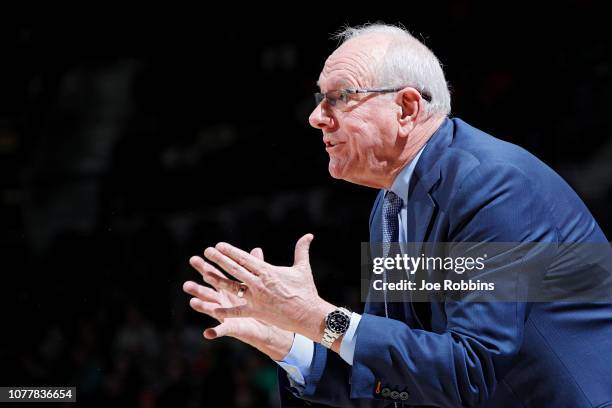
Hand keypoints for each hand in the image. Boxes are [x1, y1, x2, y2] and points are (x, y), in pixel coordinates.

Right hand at [184, 247, 293, 360]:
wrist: (266, 324)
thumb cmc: (258, 302)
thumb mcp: (255, 283)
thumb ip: (253, 266)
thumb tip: (257, 249)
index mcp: (228, 288)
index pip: (214, 276)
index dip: (204, 268)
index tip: (194, 259)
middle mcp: (223, 301)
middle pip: (207, 292)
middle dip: (196, 288)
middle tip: (185, 284)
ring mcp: (226, 314)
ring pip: (211, 310)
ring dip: (202, 307)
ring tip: (192, 303)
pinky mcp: (232, 327)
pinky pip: (223, 330)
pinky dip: (215, 332)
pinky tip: (207, 333)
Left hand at [200, 234, 335, 341]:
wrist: (309, 314)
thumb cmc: (306, 290)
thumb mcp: (302, 268)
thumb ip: (302, 250)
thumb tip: (309, 235)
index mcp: (268, 271)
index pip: (246, 259)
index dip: (231, 252)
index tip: (219, 245)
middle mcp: (259, 283)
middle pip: (236, 269)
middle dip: (220, 259)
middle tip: (207, 251)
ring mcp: (257, 298)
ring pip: (233, 287)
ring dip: (217, 279)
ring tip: (204, 273)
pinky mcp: (257, 312)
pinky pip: (238, 312)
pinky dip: (226, 312)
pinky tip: (213, 310)